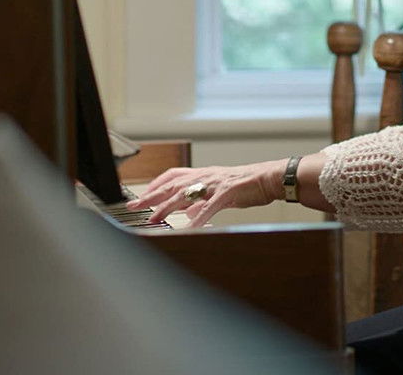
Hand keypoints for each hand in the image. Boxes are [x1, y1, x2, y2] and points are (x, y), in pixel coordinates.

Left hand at [126, 160, 284, 227]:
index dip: (154, 185)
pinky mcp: (227, 193)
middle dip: (151, 196)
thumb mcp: (219, 192)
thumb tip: (188, 212)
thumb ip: (202, 201)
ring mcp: (215, 184)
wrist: (268, 178)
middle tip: (135, 206)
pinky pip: (209, 206)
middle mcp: (205, 176)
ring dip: (167, 207)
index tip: (141, 196)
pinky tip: (189, 227)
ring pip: (185, 194)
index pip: (172, 176)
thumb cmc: (245, 185)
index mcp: (202, 174)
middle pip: (172, 185)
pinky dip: (197, 218)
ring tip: (154, 218)